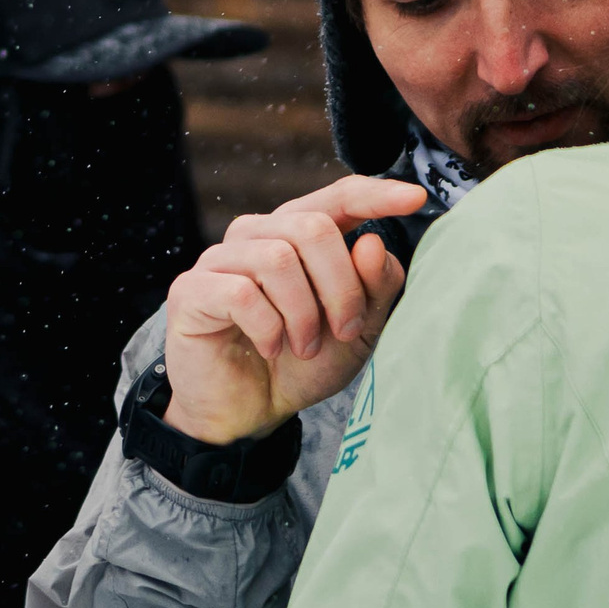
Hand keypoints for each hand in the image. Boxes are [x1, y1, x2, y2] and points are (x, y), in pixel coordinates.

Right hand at [160, 176, 423, 444]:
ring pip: (278, 258)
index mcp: (301, 234)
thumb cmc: (303, 364)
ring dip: (303, 313)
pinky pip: (241, 291)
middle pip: (314, 228)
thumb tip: (372, 243)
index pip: (341, 195)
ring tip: (305, 346)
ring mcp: (221, 258)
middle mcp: (259, 234)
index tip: (416, 198)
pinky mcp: (192, 290)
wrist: (250, 414)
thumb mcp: (358, 331)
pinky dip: (268, 327)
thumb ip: (374, 287)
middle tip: (343, 331)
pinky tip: (270, 348)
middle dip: (341, 287)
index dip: (377, 193)